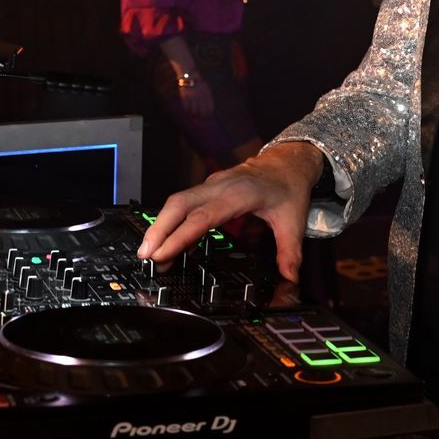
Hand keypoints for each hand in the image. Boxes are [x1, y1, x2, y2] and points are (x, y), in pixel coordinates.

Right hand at [137, 140, 325, 279]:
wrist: (288, 162)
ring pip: (177, 202)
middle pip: (179, 205)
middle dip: (158, 229)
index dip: (180, 236)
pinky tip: (169, 243)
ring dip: (161, 226)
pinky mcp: (208, 189)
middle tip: (145, 256)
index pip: (203, 217)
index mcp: (239, 194)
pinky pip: (184, 204)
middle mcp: (220, 186)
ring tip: (150, 254)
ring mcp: (211, 185)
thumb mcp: (294, 221)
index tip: (162, 253)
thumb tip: (290, 276)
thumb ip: (290, 251)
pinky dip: (172, 222)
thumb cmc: (288, 187)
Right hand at [173, 62, 214, 121]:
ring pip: (194, 111)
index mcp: (207, 94)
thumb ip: (208, 97)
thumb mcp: (206, 88)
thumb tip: (209, 109)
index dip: (209, 114)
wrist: (189, 75)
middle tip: (201, 119)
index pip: (210, 107)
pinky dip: (187, 111)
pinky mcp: (185, 97)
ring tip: (194, 115)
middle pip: (202, 111)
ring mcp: (192, 97)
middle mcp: (200, 96)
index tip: (208, 117)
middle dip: (202, 117)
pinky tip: (188, 111)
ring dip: (194, 115)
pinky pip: (186, 108)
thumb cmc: (198, 83)